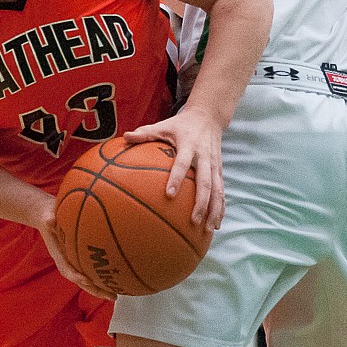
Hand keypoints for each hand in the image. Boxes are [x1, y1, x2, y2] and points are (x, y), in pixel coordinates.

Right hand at [34, 197, 116, 301]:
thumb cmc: (47, 215)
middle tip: (111, 296)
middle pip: (80, 280)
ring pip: (87, 278)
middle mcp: (66, 261)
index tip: (88, 281)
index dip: (76, 276)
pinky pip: (91, 269)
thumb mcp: (46, 216)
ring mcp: (73, 260)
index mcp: (58, 254)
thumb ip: (48, 220)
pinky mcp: (80, 256)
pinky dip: (101, 275)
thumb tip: (49, 221)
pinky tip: (115, 277)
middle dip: (94, 289)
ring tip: (115, 295)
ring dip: (100, 287)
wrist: (46, 215)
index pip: (66, 269)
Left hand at [123, 107, 224, 233]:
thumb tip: (124, 137)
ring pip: (217, 190)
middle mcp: (204, 156)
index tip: (169, 194)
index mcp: (189, 145)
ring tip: (208, 229)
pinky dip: (221, 207)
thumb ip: (145, 132)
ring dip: (214, 210)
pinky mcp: (219, 170)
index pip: (182, 163)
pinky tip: (216, 224)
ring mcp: (214, 164)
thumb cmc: (181, 124)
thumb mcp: (163, 125)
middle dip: (201, 202)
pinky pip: (222, 191)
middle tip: (193, 220)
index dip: (176, 178)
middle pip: (205, 182)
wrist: (208, 117)